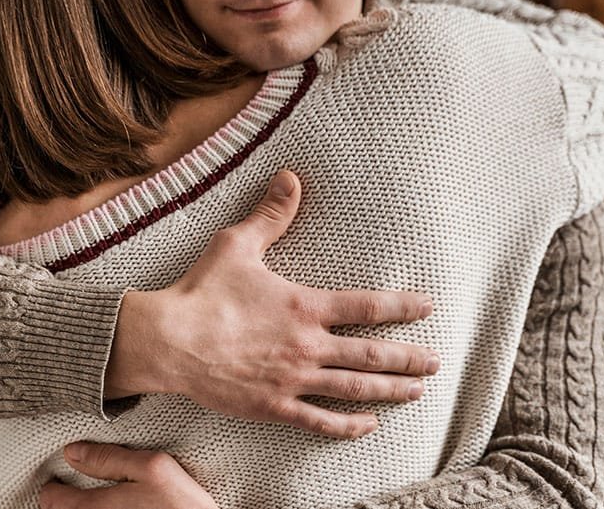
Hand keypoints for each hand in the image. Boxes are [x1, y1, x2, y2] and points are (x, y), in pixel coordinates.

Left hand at [39, 442, 216, 508]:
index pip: (50, 498)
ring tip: (91, 498)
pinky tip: (115, 508)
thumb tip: (72, 451)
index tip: (64, 476)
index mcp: (92, 508)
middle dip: (60, 500)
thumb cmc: (182, 505)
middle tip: (75, 487)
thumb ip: (109, 458)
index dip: (54, 484)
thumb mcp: (152, 467)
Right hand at [106, 170, 439, 439]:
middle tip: (434, 362)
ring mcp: (294, 379)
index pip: (368, 307)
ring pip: (356, 388)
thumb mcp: (237, 245)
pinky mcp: (274, 406)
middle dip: (409, 358)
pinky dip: (348, 425)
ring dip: (391, 390)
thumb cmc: (202, 292)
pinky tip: (368, 425)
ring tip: (416, 391)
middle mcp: (308, 345)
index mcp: (305, 306)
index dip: (403, 307)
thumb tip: (291, 178)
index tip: (428, 307)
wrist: (169, 342)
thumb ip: (271, 215)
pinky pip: (320, 420)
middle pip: (373, 354)